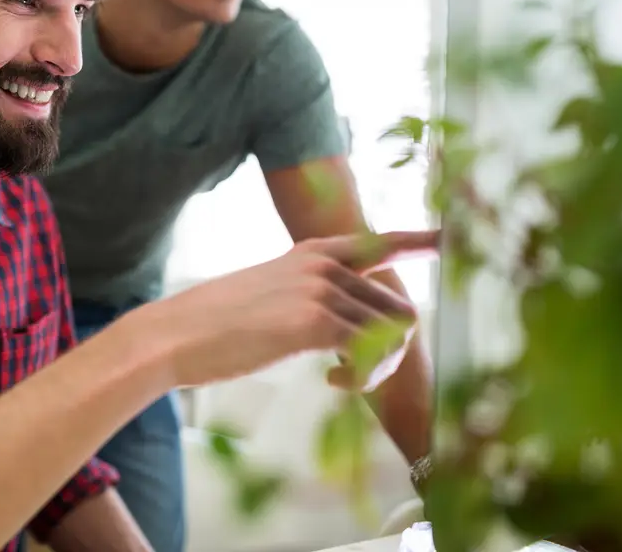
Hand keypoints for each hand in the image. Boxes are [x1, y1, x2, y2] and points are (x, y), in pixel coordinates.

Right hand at [134, 230, 437, 387]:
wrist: (175, 335)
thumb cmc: (212, 323)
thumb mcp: (266, 294)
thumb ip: (308, 296)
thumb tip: (337, 322)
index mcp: (311, 253)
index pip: (379, 242)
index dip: (418, 241)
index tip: (447, 240)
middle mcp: (323, 264)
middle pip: (395, 302)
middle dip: (390, 345)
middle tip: (354, 373)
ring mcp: (320, 290)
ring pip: (390, 331)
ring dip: (378, 367)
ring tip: (342, 379)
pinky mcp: (314, 322)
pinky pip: (370, 352)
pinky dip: (362, 376)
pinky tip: (332, 382)